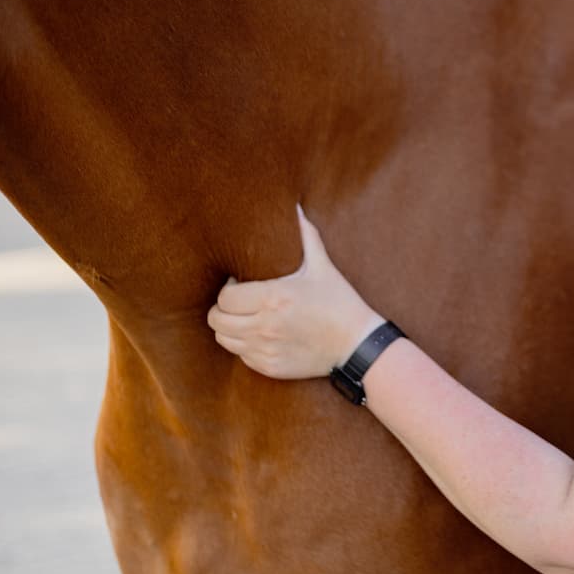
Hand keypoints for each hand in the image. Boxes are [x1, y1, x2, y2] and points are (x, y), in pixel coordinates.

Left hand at [207, 205, 386, 379]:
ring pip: (224, 339)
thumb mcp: (323, 267)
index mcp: (273, 298)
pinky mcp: (269, 367)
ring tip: (246, 317)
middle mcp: (264, 326)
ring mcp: (265, 349)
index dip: (228, 289)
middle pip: (217, 320)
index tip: (241, 282)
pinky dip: (244, 345)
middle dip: (223, 309)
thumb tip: (295, 207)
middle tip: (238, 301)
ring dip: (230, 327)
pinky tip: (261, 334)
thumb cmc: (339, 302)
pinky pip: (241, 356)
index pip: (225, 297)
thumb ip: (306, 236)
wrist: (356, 344)